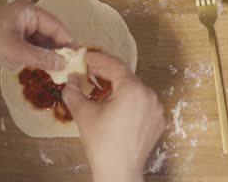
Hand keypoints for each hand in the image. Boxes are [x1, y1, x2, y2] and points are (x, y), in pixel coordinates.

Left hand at [0, 0, 72, 73]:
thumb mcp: (17, 52)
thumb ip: (42, 58)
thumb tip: (64, 64)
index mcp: (27, 11)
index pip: (55, 25)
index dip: (67, 41)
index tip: (78, 56)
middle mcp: (24, 16)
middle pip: (48, 32)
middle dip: (57, 49)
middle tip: (69, 66)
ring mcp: (16, 27)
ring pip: (39, 41)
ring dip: (46, 54)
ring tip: (58, 69)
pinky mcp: (9, 39)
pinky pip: (29, 46)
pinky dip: (36, 56)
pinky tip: (41, 67)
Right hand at [62, 52, 164, 181]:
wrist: (119, 172)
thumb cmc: (102, 144)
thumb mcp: (84, 115)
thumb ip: (74, 92)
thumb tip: (69, 80)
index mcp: (133, 89)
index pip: (114, 66)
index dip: (98, 59)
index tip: (86, 56)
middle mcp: (149, 95)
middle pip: (126, 77)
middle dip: (107, 73)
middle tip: (90, 71)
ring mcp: (156, 109)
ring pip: (136, 90)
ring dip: (119, 87)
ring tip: (102, 88)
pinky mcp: (158, 121)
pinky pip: (143, 104)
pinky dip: (130, 101)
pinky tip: (117, 106)